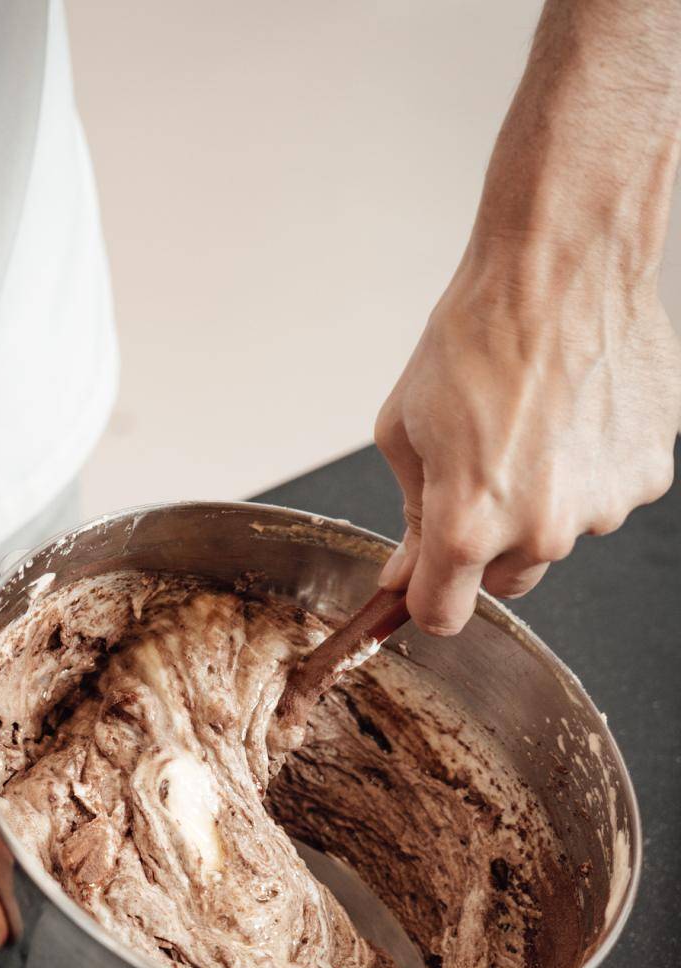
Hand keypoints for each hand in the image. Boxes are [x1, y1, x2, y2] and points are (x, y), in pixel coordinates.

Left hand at [375, 245, 680, 634]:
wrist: (560, 267)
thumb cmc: (476, 336)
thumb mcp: (406, 429)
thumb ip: (410, 514)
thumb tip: (405, 570)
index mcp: (469, 524)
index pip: (443, 614)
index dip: (427, 598)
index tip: (426, 578)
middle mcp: (541, 531)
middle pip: (505, 581)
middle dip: (485, 547)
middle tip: (479, 472)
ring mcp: (602, 508)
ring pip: (559, 536)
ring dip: (542, 502)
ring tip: (531, 425)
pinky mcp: (647, 476)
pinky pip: (605, 495)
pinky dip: (588, 469)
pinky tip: (574, 413)